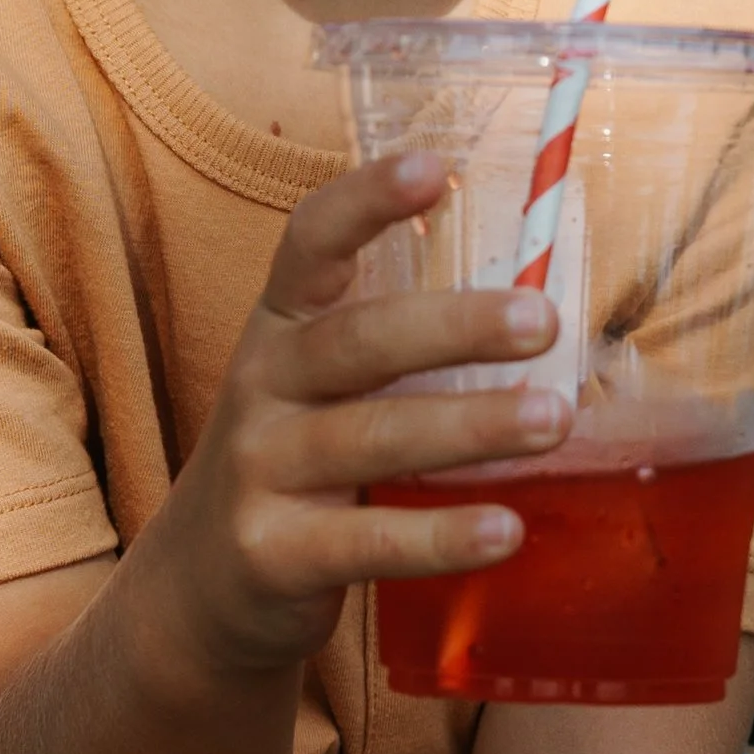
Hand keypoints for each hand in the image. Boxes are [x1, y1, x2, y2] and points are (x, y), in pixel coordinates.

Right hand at [165, 152, 566, 679]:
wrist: (200, 586)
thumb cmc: (297, 458)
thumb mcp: (322, 385)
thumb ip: (401, 346)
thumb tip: (542, 306)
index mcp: (282, 325)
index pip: (310, 242)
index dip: (366, 200)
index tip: (435, 168)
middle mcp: (263, 385)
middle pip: (358, 342)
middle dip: (454, 326)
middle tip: (542, 320)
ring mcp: (260, 470)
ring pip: (370, 438)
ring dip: (470, 426)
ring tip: (554, 419)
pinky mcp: (273, 554)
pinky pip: (366, 540)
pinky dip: (440, 536)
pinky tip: (505, 529)